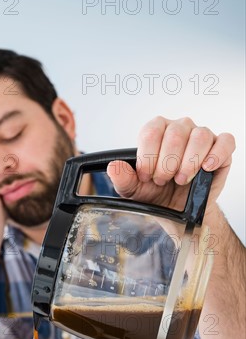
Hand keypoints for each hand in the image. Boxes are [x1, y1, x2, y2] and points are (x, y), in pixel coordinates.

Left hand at [106, 116, 235, 217]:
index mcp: (156, 132)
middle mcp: (179, 128)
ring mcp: (201, 136)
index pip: (152, 131)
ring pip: (199, 136)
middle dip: (167, 163)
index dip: (148, 156)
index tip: (146, 175)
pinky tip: (206, 168)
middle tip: (163, 181)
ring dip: (188, 162)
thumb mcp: (133, 189)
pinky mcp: (221, 148)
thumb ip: (122, 178)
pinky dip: (216, 154)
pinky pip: (225, 141)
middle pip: (175, 133)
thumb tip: (114, 167)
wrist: (176, 210)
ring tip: (182, 179)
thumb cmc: (155, 193)